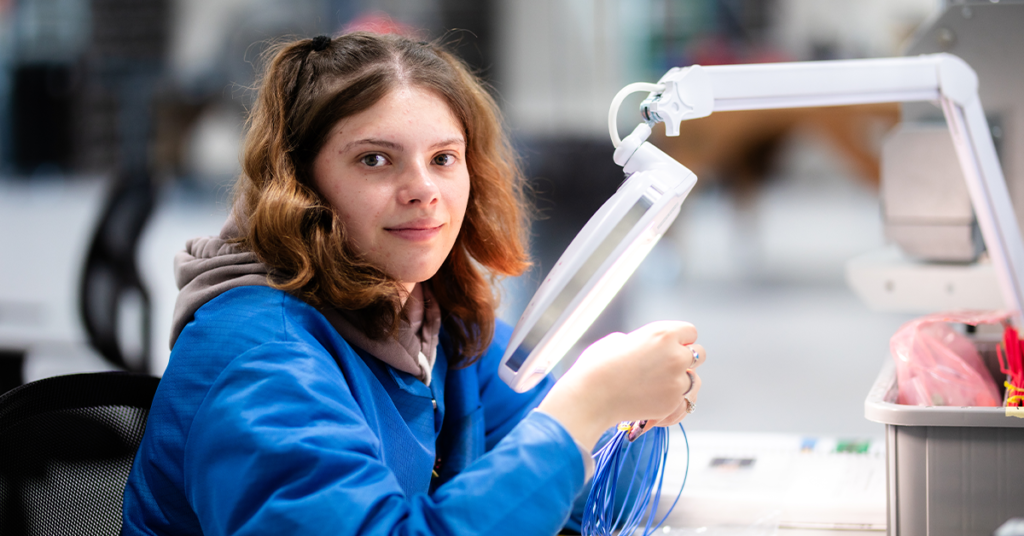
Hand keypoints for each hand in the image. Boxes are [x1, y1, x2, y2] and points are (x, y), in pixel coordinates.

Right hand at [538, 321, 702, 449]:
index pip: (690, 332)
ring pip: (695, 380)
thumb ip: (641, 341)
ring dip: (682, 382)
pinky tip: (657, 401)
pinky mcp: (672, 403)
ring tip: (662, 386)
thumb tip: (645, 348)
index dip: (680, 339)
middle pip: (699, 354)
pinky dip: (673, 403)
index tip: (670, 347)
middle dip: (685, 359)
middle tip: (666, 367)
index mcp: (663, 334)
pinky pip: (684, 402)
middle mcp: (676, 356)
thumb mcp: (618, 340)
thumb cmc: (597, 366)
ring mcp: (676, 381)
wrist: (591, 395)